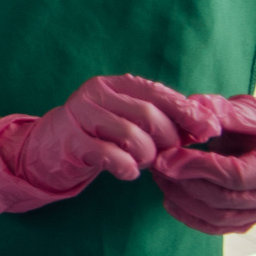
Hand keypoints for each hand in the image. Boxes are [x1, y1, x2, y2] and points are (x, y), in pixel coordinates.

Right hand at [0, 74, 223, 212]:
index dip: (187, 112)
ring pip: (133, 138)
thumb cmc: (97, 136)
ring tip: (143, 162)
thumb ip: (161, 117)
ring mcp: (80, 117)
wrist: (45, 151)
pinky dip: (127, 168)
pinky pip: (112, 157)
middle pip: (149, 116)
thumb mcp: (127, 118)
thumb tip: (208, 125)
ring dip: (148, 157)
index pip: (158, 93)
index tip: (209, 130)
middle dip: (168, 141)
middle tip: (167, 155)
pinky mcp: (71, 143)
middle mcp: (95, 95)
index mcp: (113, 84)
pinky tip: (127, 171)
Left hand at [154, 96, 255, 234]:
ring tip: (160, 176)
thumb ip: (222, 110)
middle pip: (223, 199)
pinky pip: (216, 227)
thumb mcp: (252, 111)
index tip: (166, 158)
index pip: (235, 175)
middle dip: (184, 182)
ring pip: (217, 218)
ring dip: (182, 199)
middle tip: (157, 163)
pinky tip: (169, 199)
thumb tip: (191, 107)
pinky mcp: (247, 219)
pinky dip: (189, 217)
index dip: (197, 167)